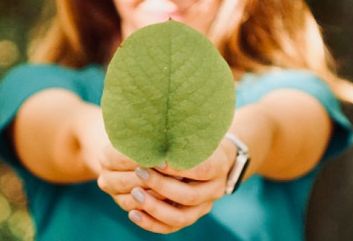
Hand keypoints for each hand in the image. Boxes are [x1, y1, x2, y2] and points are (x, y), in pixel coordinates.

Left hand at [96, 139, 235, 233]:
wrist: (214, 158)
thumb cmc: (197, 139)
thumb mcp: (194, 132)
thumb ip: (180, 134)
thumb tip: (154, 125)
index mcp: (219, 166)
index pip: (201, 170)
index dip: (177, 167)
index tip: (156, 160)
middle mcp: (214, 190)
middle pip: (188, 196)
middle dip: (161, 185)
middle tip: (139, 172)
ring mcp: (203, 207)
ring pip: (180, 217)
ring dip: (154, 207)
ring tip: (134, 194)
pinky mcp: (190, 217)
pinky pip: (170, 228)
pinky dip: (151, 223)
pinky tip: (133, 213)